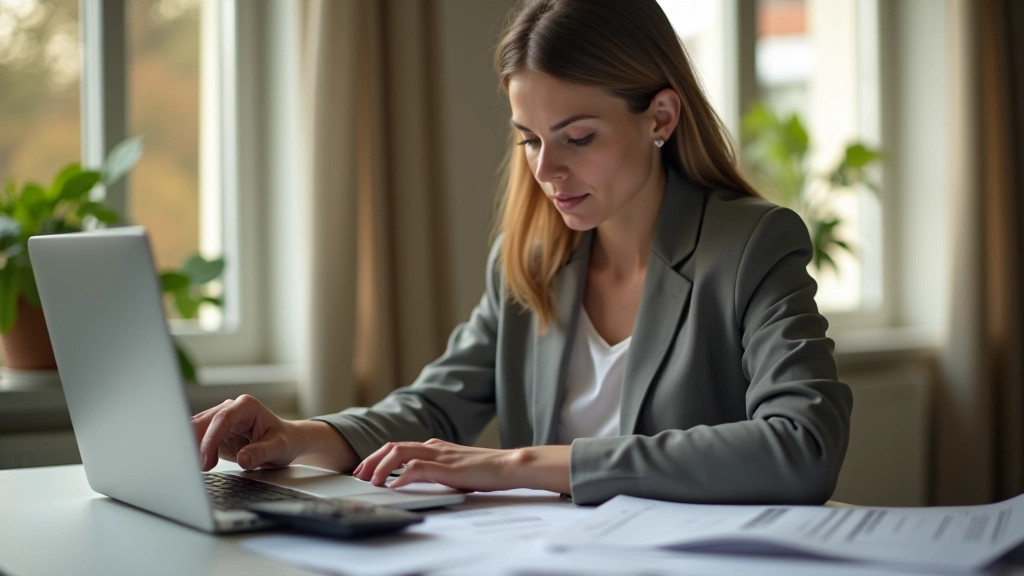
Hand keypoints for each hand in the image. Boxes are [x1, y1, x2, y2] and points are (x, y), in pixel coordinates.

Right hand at [191, 394, 302, 470]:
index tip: (206, 459)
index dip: (211, 438)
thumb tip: (242, 459)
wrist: (287, 442)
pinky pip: (197, 441)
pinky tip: (195, 466)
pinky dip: (194, 453)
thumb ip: (261, 452)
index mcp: (247, 406)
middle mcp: (231, 409)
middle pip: (203, 423)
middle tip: (194, 469)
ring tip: (193, 470)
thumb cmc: (285, 440)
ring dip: (191, 449)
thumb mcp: (279, 448)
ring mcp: (221, 421)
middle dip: (195, 444)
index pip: (223, 418)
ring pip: (196, 431)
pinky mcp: (215, 433)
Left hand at [352, 438, 521, 491]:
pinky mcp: (447, 467)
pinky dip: (402, 475)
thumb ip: (433, 470)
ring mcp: (440, 455)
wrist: (507, 466)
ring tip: (372, 481)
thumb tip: (410, 479)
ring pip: (400, 453)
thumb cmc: (484, 470)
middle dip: (372, 460)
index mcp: (434, 446)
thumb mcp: (452, 469)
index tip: (365, 470)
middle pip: (393, 446)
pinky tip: (395, 486)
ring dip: (382, 466)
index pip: (398, 447)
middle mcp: (433, 447)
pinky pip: (418, 468)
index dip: (377, 457)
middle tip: (359, 475)